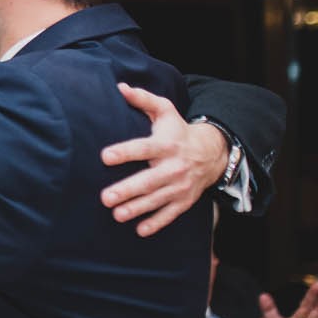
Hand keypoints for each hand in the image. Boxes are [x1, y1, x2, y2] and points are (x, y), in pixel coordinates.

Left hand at [99, 85, 226, 236]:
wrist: (212, 153)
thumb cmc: (178, 131)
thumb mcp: (165, 111)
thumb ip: (143, 99)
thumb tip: (120, 87)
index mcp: (166, 144)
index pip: (144, 148)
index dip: (125, 152)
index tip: (105, 156)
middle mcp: (174, 166)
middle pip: (149, 179)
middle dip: (128, 189)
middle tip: (105, 197)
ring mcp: (180, 185)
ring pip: (157, 199)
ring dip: (137, 208)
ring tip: (117, 214)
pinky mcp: (184, 200)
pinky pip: (171, 213)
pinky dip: (157, 223)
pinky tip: (140, 230)